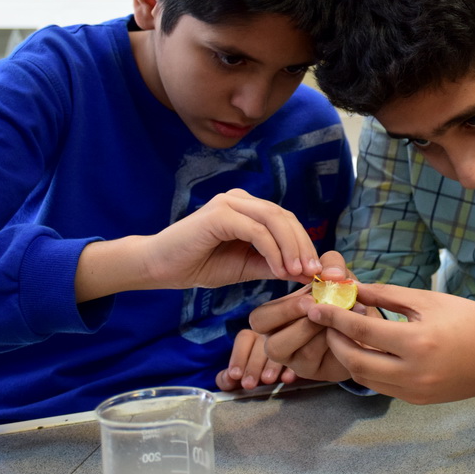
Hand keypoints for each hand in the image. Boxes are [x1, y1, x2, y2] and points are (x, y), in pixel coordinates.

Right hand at [76, 189, 323, 301]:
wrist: (157, 267)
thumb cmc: (199, 264)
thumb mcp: (245, 266)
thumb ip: (273, 265)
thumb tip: (306, 272)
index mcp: (248, 209)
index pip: (286, 221)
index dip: (304, 244)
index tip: (317, 271)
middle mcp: (240, 200)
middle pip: (285, 217)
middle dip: (303, 246)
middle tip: (314, 272)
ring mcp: (229, 203)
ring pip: (274, 220)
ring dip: (291, 248)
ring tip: (298, 273)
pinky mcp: (220, 214)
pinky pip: (256, 230)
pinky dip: (273, 250)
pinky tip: (279, 270)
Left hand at [215, 329, 297, 390]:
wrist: (292, 368)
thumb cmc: (262, 370)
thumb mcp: (245, 373)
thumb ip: (230, 377)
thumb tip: (226, 380)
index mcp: (255, 334)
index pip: (244, 338)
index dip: (238, 357)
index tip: (235, 375)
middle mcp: (272, 332)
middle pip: (261, 343)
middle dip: (253, 366)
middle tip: (249, 384)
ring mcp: (290, 336)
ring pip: (280, 346)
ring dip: (272, 365)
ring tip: (267, 381)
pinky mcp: (305, 346)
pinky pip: (300, 353)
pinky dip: (292, 367)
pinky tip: (287, 379)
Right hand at [249, 258, 367, 382]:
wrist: (370, 327)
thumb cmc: (346, 300)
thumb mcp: (339, 276)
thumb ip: (332, 264)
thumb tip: (329, 274)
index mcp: (278, 318)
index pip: (259, 318)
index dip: (282, 308)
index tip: (310, 296)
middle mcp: (279, 339)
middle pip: (263, 335)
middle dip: (288, 316)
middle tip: (315, 305)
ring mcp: (293, 358)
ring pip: (281, 348)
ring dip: (310, 328)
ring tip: (338, 315)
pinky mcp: (309, 370)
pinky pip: (308, 357)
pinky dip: (326, 340)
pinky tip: (345, 329)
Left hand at [305, 283, 474, 403]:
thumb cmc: (471, 319)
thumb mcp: (429, 300)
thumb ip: (388, 296)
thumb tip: (353, 289)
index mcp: (417, 343)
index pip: (362, 331)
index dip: (334, 318)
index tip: (316, 306)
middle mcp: (413, 373)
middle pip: (355, 362)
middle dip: (335, 341)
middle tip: (326, 322)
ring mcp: (415, 392)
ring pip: (365, 378)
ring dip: (348, 357)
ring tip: (344, 334)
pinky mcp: (418, 400)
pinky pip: (382, 386)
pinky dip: (368, 368)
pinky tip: (367, 349)